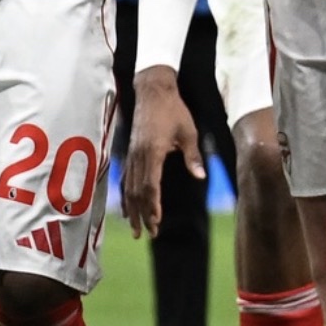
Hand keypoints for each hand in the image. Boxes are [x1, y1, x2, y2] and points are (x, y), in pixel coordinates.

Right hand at [121, 66, 205, 238]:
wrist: (153, 90)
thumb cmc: (174, 110)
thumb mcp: (188, 132)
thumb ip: (192, 155)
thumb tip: (200, 176)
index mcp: (152, 152)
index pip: (150, 186)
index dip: (152, 207)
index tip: (156, 224)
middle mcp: (139, 155)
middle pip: (137, 191)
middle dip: (143, 214)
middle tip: (150, 234)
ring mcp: (132, 153)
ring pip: (129, 186)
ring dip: (133, 209)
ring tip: (136, 229)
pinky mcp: (130, 150)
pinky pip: (125, 177)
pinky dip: (126, 194)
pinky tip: (128, 207)